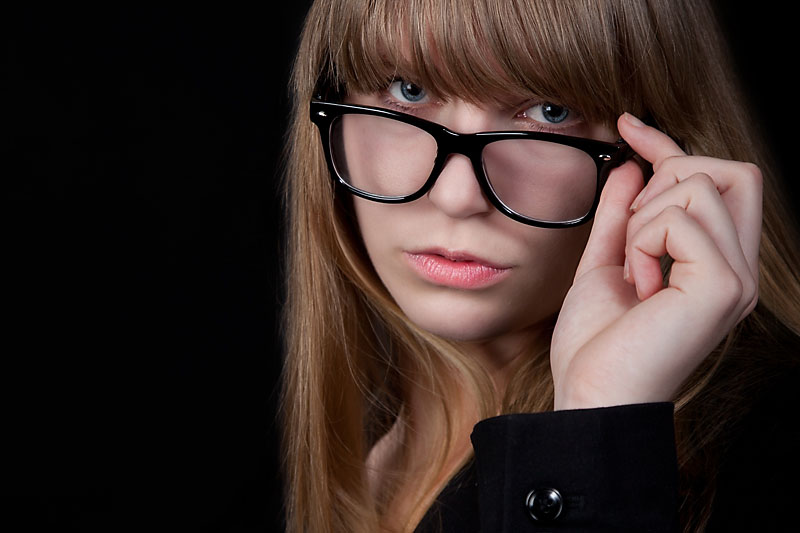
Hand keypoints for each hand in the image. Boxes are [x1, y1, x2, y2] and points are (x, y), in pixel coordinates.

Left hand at [550, 113, 761, 409]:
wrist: (591, 394)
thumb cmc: (597, 342)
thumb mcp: (606, 263)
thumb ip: (621, 215)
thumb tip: (632, 164)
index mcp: (716, 264)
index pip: (716, 179)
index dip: (670, 146)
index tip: (627, 126)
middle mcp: (738, 267)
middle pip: (730, 169)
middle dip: (666, 179)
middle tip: (632, 233)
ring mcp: (737, 276)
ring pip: (699, 185)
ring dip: (644, 220)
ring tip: (633, 271)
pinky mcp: (724, 284)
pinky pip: (679, 219)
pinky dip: (642, 243)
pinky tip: (639, 286)